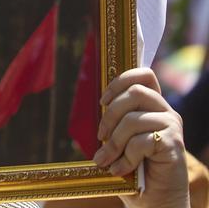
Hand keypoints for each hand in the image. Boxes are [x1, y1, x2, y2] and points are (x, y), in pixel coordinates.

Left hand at [94, 68, 189, 207]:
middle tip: (100, 138)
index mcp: (153, 107)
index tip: (102, 101)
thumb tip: (96, 106)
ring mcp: (171, 126)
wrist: (155, 200)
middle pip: (134, 92)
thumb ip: (113, 123)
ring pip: (133, 119)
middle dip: (109, 115)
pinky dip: (125, 158)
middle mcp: (165, 112)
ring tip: (105, 160)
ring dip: (114, 142)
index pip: (144, 75)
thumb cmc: (134, 170)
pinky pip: (140, 142)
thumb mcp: (119, 142)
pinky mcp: (173, 144)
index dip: (120, 81)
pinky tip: (120, 170)